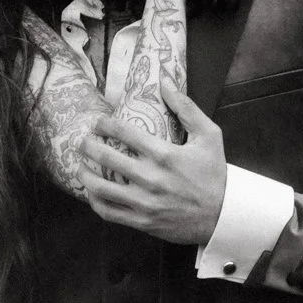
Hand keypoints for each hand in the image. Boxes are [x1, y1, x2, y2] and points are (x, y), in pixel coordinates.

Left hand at [80, 78, 225, 244]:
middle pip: (106, 157)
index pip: (124, 132)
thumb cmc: (215, 173)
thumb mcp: (209, 135)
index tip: (98, 122)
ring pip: (101, 187)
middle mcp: (151, 178)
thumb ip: (186, 107)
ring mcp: (145, 202)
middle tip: (82, 140)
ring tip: (79, 165)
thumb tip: (165, 80)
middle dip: (87, 145)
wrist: (224, 216)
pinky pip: (109, 212)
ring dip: (84, 174)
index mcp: (164, 154)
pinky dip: (95, 201)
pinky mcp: (143, 221)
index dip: (104, 124)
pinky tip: (91, 193)